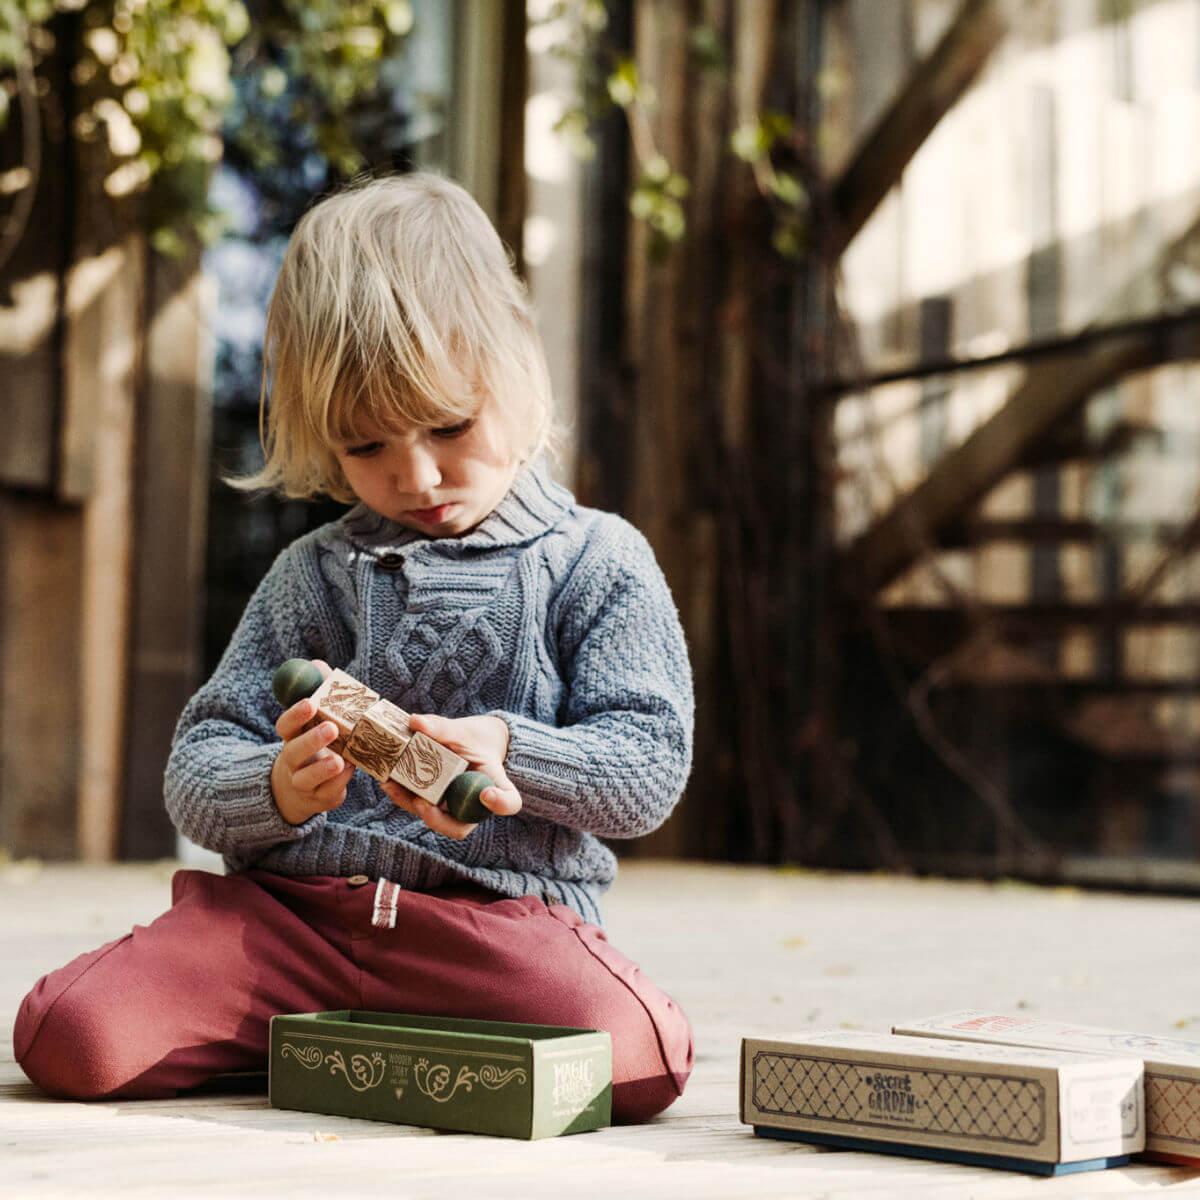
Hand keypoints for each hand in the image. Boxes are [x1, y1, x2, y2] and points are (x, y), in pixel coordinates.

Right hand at [270, 659, 354, 824]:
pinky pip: (328, 793)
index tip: (310, 704)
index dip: (295, 715)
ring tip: (339, 760)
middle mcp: (292, 762)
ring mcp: (304, 784)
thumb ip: (317, 693)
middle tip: (332, 729)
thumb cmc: (311, 747)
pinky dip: (339, 783)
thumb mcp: (313, 723)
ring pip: (307, 779)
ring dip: (323, 768)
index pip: (285, 726)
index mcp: (291, 739)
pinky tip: (351, 771)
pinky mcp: (320, 799)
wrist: (299, 791)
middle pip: (294, 753)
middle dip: (311, 741)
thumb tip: (318, 663)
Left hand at [382, 713, 520, 839]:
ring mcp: (452, 807)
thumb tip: (415, 722)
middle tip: (423, 805)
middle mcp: (474, 804)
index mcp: (495, 784)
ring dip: (411, 806)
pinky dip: (402, 795)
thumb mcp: (463, 730)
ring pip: (435, 819)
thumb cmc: (473, 739)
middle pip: (461, 827)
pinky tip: (386, 780)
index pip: (509, 802)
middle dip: (439, 820)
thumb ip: (442, 728)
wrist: (470, 744)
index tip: (488, 794)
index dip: (500, 803)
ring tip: (392, 786)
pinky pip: (418, 805)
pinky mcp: (432, 803)